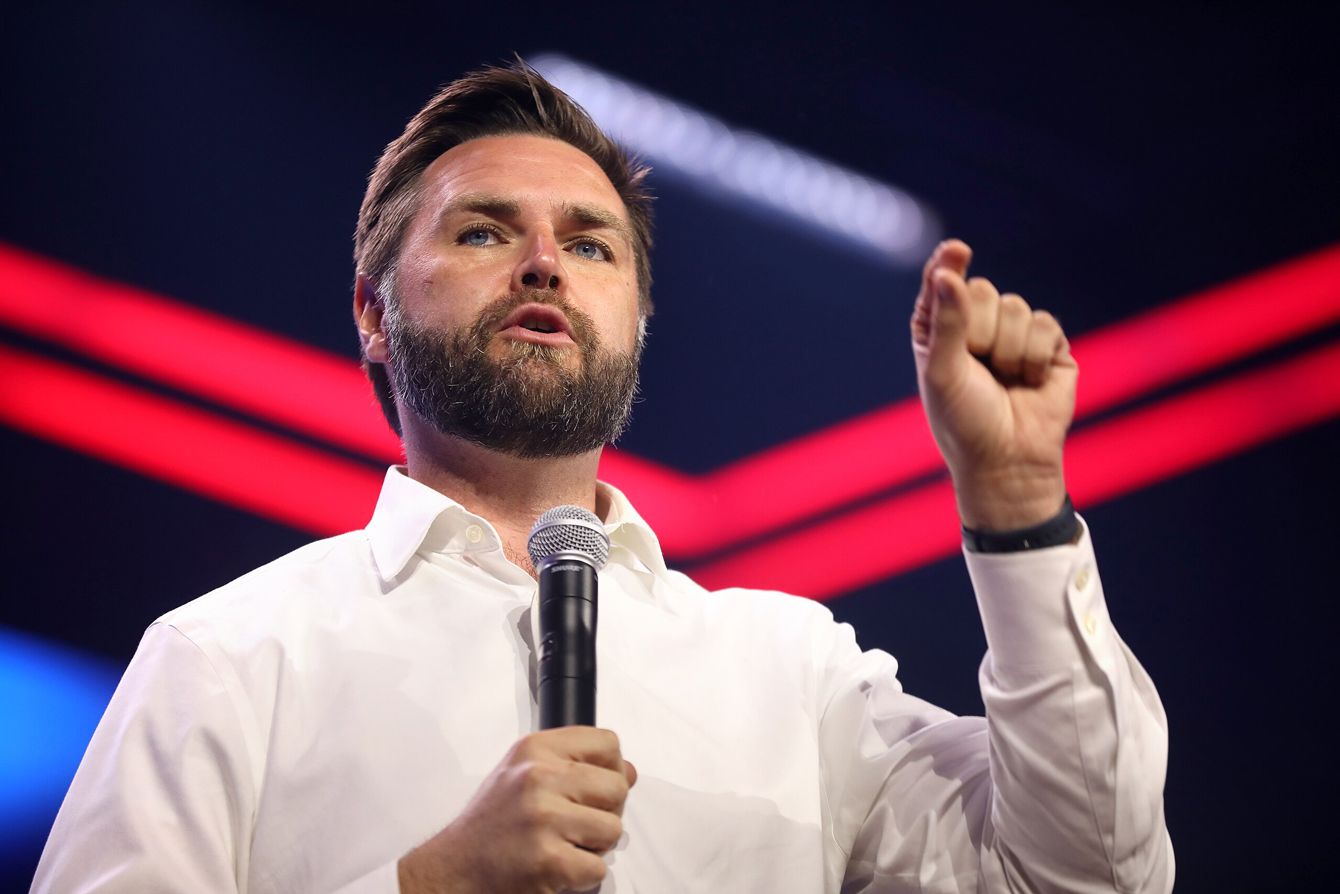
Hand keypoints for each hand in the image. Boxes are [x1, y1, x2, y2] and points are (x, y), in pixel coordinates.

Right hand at [398, 727, 636, 893]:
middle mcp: (538, 776)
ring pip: (613, 829)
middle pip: (617, 787)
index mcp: (535, 749)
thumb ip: (574, 765)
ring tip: (563, 846)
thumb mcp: (524, 774)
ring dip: (594, 847)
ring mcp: (543, 818)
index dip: (611, 768)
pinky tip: (555, 869)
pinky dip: (582, 877)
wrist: (452, 869)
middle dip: (606, 812)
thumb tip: (628, 772)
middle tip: (576, 825)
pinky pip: (598, 869)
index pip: (608, 743)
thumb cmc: (491, 823)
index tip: (595, 788)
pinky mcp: (548, 860)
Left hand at [910, 240, 1076, 530]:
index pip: (941, 283)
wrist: (1009, 460)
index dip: (948, 264)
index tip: (957, 251)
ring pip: (1016, 307)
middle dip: (980, 330)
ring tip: (1006, 381)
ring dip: (1009, 349)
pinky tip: (1031, 381)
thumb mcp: (943, 373)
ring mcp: (1014, 334)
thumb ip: (947, 322)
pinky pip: (1046, 325)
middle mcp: (975, 326)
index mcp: (939, 330)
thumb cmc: (964, 421)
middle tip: (979, 367)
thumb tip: (948, 273)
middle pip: (982, 291)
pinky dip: (1037, 356)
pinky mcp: (1049, 346)